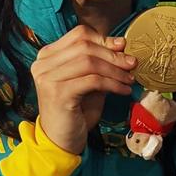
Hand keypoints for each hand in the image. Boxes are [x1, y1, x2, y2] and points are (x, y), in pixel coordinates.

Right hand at [31, 25, 136, 154]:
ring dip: (115, 70)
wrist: (60, 141)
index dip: (103, 39)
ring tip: (129, 79)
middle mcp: (43, 63)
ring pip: (89, 62)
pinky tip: (123, 90)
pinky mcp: (58, 93)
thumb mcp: (88, 80)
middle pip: (85, 46)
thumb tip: (121, 43)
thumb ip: (99, 62)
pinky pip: (92, 80)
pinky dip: (112, 83)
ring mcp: (48, 77)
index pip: (79, 34)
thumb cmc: (76, 110)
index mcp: (47, 55)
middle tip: (132, 64)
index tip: (123, 47)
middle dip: (113, 54)